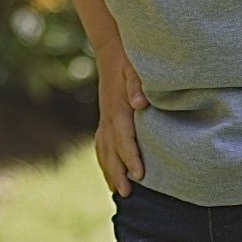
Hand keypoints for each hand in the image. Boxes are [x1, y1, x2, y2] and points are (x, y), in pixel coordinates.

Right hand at [95, 43, 148, 196]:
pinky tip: (110, 173)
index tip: (139, 174)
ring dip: (110, 170)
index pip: (123, 137)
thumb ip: (137, 84)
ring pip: (103, 149)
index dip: (131, 156)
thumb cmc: (128, 58)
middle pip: (110, 149)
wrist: (111, 48)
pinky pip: (101, 143)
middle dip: (118, 172)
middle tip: (127, 193)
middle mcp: (108, 115)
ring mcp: (104, 117)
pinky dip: (105, 160)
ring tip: (118, 191)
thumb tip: (140, 103)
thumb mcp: (135, 67)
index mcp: (117, 107)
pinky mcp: (105, 117)